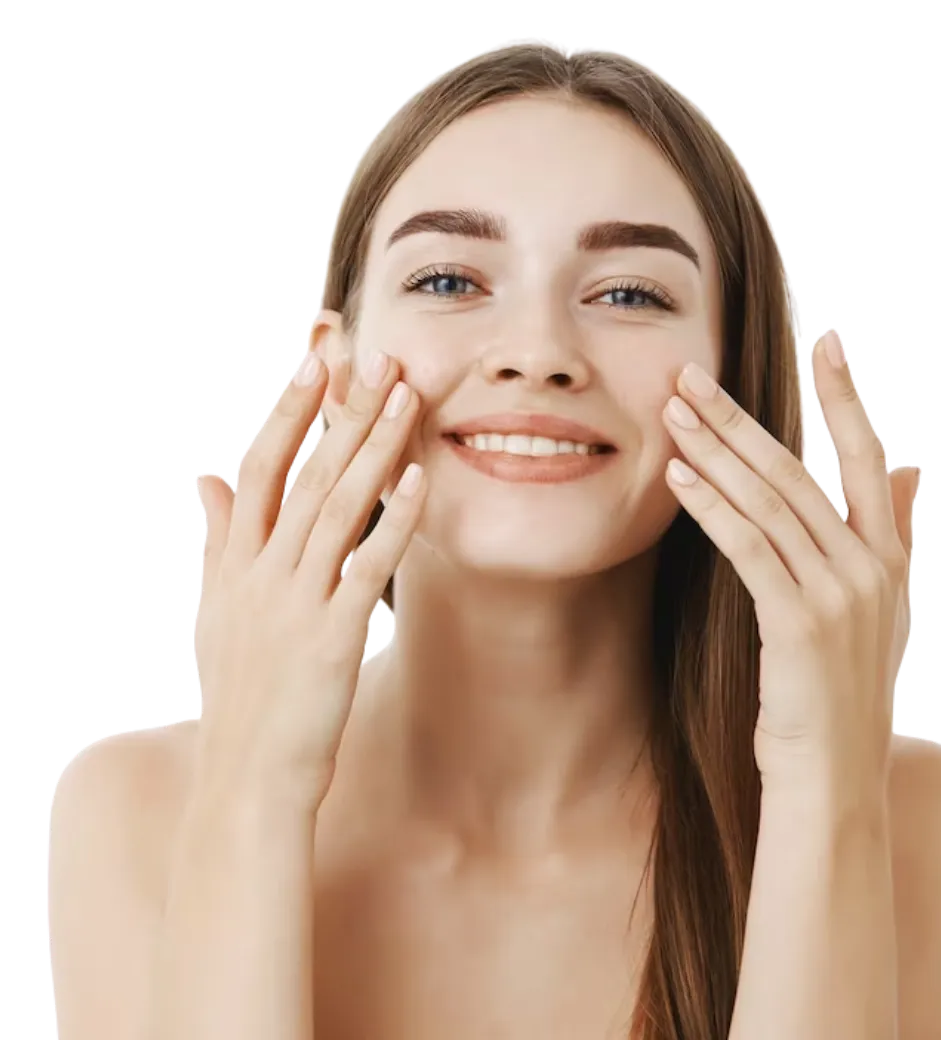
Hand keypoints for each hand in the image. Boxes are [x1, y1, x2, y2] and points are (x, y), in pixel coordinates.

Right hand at [194, 350, 424, 810]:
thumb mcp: (219, 611)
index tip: (311, 363)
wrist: (244, 781)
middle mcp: (261, 575)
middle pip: (303, 475)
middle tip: (375, 357)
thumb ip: (218, 539)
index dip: (285, 414)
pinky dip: (394, 520)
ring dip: (374, 448)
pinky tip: (419, 479)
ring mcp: (295, 604)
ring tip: (405, 397)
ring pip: (337, 508)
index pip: (258, 470)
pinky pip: (368, 566)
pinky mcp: (332, 637)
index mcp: (235, 565)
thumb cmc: (240, 695)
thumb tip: (208, 476)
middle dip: (341, 413)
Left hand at [661, 330, 919, 791]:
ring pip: (770, 502)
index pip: (870, 457)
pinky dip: (712, 507)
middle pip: (800, 470)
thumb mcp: (873, 614)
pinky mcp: (800, 624)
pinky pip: (749, 549)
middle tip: (692, 375)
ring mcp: (840, 594)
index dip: (848, 397)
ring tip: (673, 414)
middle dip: (741, 419)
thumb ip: (886, 537)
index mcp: (891, 559)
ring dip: (715, 453)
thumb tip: (911, 473)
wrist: (836, 782)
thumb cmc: (837, 697)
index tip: (828, 341)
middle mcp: (872, 568)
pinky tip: (678, 478)